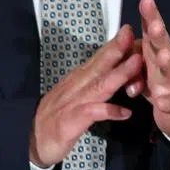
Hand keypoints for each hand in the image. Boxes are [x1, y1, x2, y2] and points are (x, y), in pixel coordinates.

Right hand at [30, 25, 144, 167]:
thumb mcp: (75, 96)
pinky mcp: (71, 121)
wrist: (32, 139)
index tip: (129, 30)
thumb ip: (92, 85)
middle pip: (99, 65)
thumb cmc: (57, 117)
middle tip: (132, 34)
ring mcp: (73, 102)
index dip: (113, 45)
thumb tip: (111, 72)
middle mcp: (77, 86)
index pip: (98, 59)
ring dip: (119, 73)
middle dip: (117, 49)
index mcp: (78, 79)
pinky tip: (125, 112)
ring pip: (100, 85)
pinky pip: (92, 113)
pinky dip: (108, 111)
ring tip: (137, 63)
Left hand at [124, 0, 169, 140]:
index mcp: (156, 50)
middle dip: (159, 35)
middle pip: (163, 45)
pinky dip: (166, 101)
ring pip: (169, 71)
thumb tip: (123, 37)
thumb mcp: (148, 62)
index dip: (150, 15)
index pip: (152, 30)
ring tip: (163, 56)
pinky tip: (162, 101)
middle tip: (155, 25)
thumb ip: (134, 50)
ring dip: (166, 63)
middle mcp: (167, 61)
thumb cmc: (163, 78)